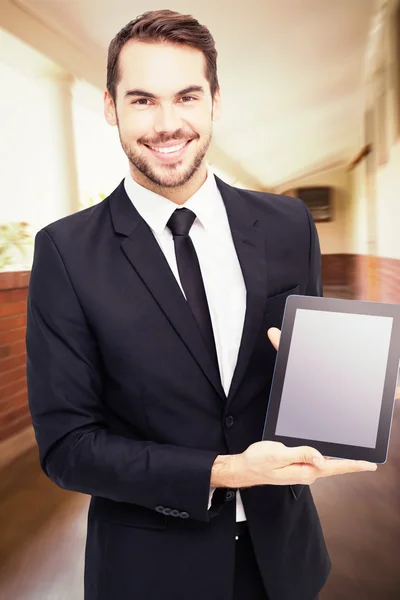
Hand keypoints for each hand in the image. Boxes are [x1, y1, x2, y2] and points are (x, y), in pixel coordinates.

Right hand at [262, 326, 377, 482]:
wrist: (245, 468)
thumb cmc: (259, 461)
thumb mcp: (279, 454)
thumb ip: (301, 454)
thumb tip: (321, 458)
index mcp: (305, 471)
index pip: (334, 467)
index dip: (353, 465)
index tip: (370, 465)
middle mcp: (307, 473)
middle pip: (333, 465)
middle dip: (350, 460)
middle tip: (367, 458)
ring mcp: (303, 470)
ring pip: (325, 462)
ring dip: (338, 458)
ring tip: (353, 455)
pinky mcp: (298, 466)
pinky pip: (315, 460)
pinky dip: (325, 455)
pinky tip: (330, 452)